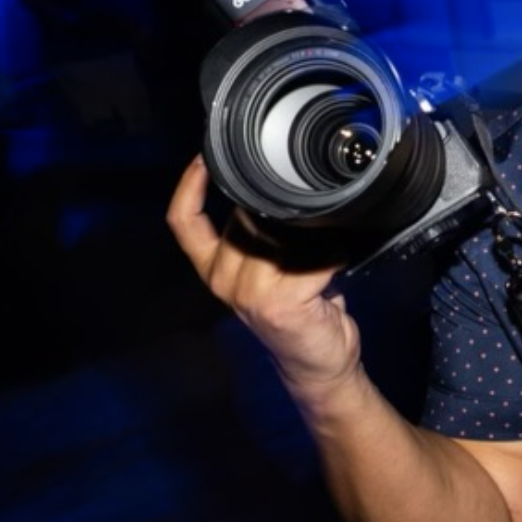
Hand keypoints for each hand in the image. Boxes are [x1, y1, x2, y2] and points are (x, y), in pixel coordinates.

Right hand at [166, 155, 360, 394]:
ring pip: (284, 234)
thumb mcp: (267, 268)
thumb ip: (260, 235)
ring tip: (324, 251)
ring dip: (314, 238)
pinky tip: (338, 265)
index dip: (189, 185)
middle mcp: (224, 280)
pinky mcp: (280, 302)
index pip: (184, 223)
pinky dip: (334, 256)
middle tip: (310, 226)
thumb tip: (279, 192)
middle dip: (284, 214)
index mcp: (215, 268)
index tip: (205, 157)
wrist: (318, 364)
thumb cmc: (299, 310)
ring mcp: (249, 292)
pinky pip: (316, 258)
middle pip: (248, 217)